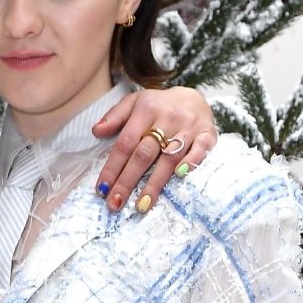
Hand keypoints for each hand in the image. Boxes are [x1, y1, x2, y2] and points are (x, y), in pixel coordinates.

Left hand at [92, 86, 217, 214]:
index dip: (113, 167)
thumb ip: (115, 116)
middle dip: (128, 181)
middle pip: (144, 154)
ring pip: (169, 158)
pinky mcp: (207, 134)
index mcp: (146, 109)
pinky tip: (179, 179)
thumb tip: (95, 131)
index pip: (125, 143)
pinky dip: (190, 164)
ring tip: (141, 205)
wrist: (194, 97)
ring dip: (155, 184)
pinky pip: (199, 151)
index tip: (102, 189)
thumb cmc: (159, 106)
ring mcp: (188, 127)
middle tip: (115, 203)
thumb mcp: (135, 102)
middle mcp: (167, 117)